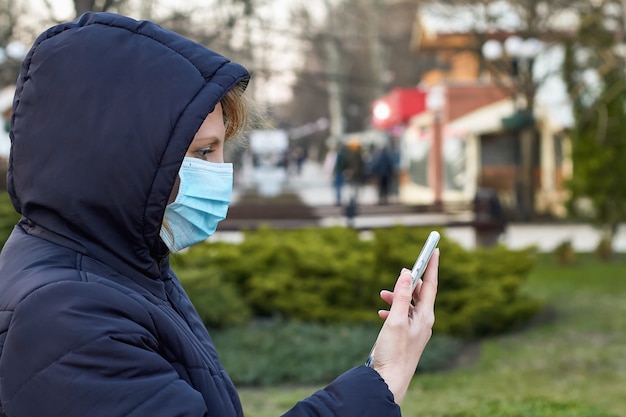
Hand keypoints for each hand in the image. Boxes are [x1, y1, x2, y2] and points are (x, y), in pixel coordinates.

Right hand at [371, 248, 438, 404]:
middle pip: (420, 294)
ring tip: (383, 295)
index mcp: (425, 316)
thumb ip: (401, 296)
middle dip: (408, 282)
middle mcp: (424, 322)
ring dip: (397, 296)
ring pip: (409, 305)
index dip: (432, 266)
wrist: (390, 380)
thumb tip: (406, 273)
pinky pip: (403, 316)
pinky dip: (393, 309)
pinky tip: (382, 312)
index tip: (435, 250)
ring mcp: (416, 330)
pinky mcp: (408, 336)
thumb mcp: (395, 320)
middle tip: (402, 271)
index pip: (430, 285)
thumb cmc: (394, 352)